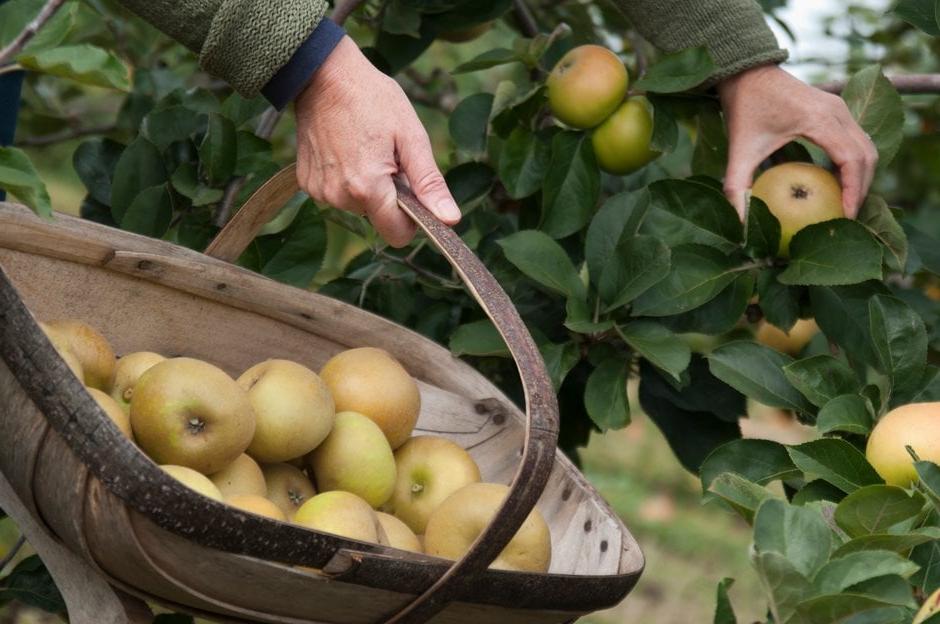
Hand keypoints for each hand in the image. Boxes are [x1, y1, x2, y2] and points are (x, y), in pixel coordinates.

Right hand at [294, 36, 460, 246]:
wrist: (323, 74)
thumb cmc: (372, 99)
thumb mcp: (411, 137)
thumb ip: (429, 183)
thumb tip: (450, 220)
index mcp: (368, 188)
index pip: (397, 235)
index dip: (412, 220)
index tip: (413, 190)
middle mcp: (339, 197)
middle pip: (378, 218)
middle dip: (389, 195)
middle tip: (387, 156)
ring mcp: (319, 191)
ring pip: (357, 206)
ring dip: (367, 186)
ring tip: (366, 149)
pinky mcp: (307, 182)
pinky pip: (337, 194)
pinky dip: (346, 178)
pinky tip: (346, 149)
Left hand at [718, 64, 877, 219]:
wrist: (747, 72)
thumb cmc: (744, 109)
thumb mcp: (738, 150)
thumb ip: (737, 187)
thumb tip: (739, 224)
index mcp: (819, 120)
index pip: (851, 160)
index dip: (854, 190)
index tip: (847, 216)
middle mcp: (837, 111)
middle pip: (866, 155)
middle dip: (861, 189)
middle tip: (848, 217)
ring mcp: (839, 107)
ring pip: (865, 146)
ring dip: (860, 175)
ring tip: (845, 203)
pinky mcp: (835, 108)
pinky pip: (855, 139)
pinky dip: (852, 162)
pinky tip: (836, 184)